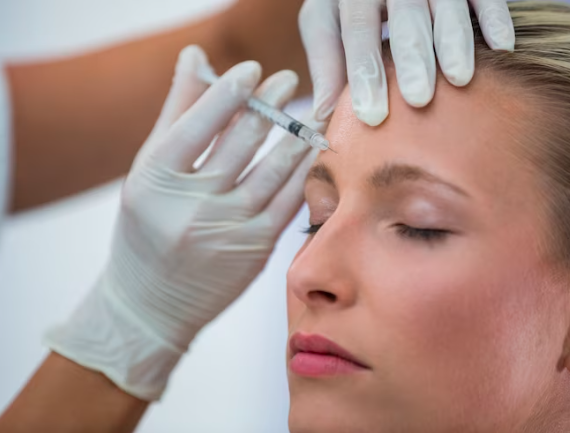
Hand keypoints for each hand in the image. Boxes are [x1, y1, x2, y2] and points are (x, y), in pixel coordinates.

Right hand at [44, 45, 320, 399]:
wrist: (152, 304)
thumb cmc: (146, 229)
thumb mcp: (149, 171)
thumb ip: (177, 112)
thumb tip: (196, 56)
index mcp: (156, 181)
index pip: (198, 124)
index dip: (228, 92)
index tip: (252, 69)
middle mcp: (192, 206)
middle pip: (242, 143)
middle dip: (271, 106)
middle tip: (289, 80)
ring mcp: (228, 230)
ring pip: (275, 171)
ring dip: (298, 136)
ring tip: (312, 112)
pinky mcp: (257, 249)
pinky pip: (289, 201)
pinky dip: (303, 172)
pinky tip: (312, 151)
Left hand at [299, 0, 514, 125]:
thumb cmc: (349, 2)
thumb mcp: (326, 20)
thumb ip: (327, 62)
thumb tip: (322, 116)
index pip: (357, 30)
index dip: (365, 71)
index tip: (372, 114)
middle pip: (405, 15)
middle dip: (413, 57)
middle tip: (419, 98)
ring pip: (446, 3)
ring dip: (454, 40)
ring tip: (460, 78)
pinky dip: (493, 17)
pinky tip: (501, 46)